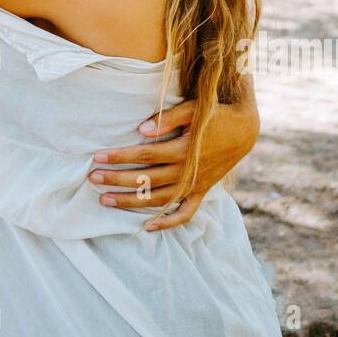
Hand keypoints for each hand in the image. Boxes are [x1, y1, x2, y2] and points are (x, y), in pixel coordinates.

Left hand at [87, 91, 259, 230]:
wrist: (244, 130)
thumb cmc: (215, 115)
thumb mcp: (194, 109)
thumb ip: (169, 118)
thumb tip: (142, 130)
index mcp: (183, 149)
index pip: (144, 155)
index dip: (120, 156)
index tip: (98, 157)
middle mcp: (187, 172)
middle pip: (146, 179)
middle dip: (117, 179)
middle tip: (92, 178)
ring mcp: (194, 185)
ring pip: (158, 199)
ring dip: (131, 202)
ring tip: (105, 200)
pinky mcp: (201, 191)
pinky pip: (185, 213)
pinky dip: (168, 222)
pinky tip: (147, 227)